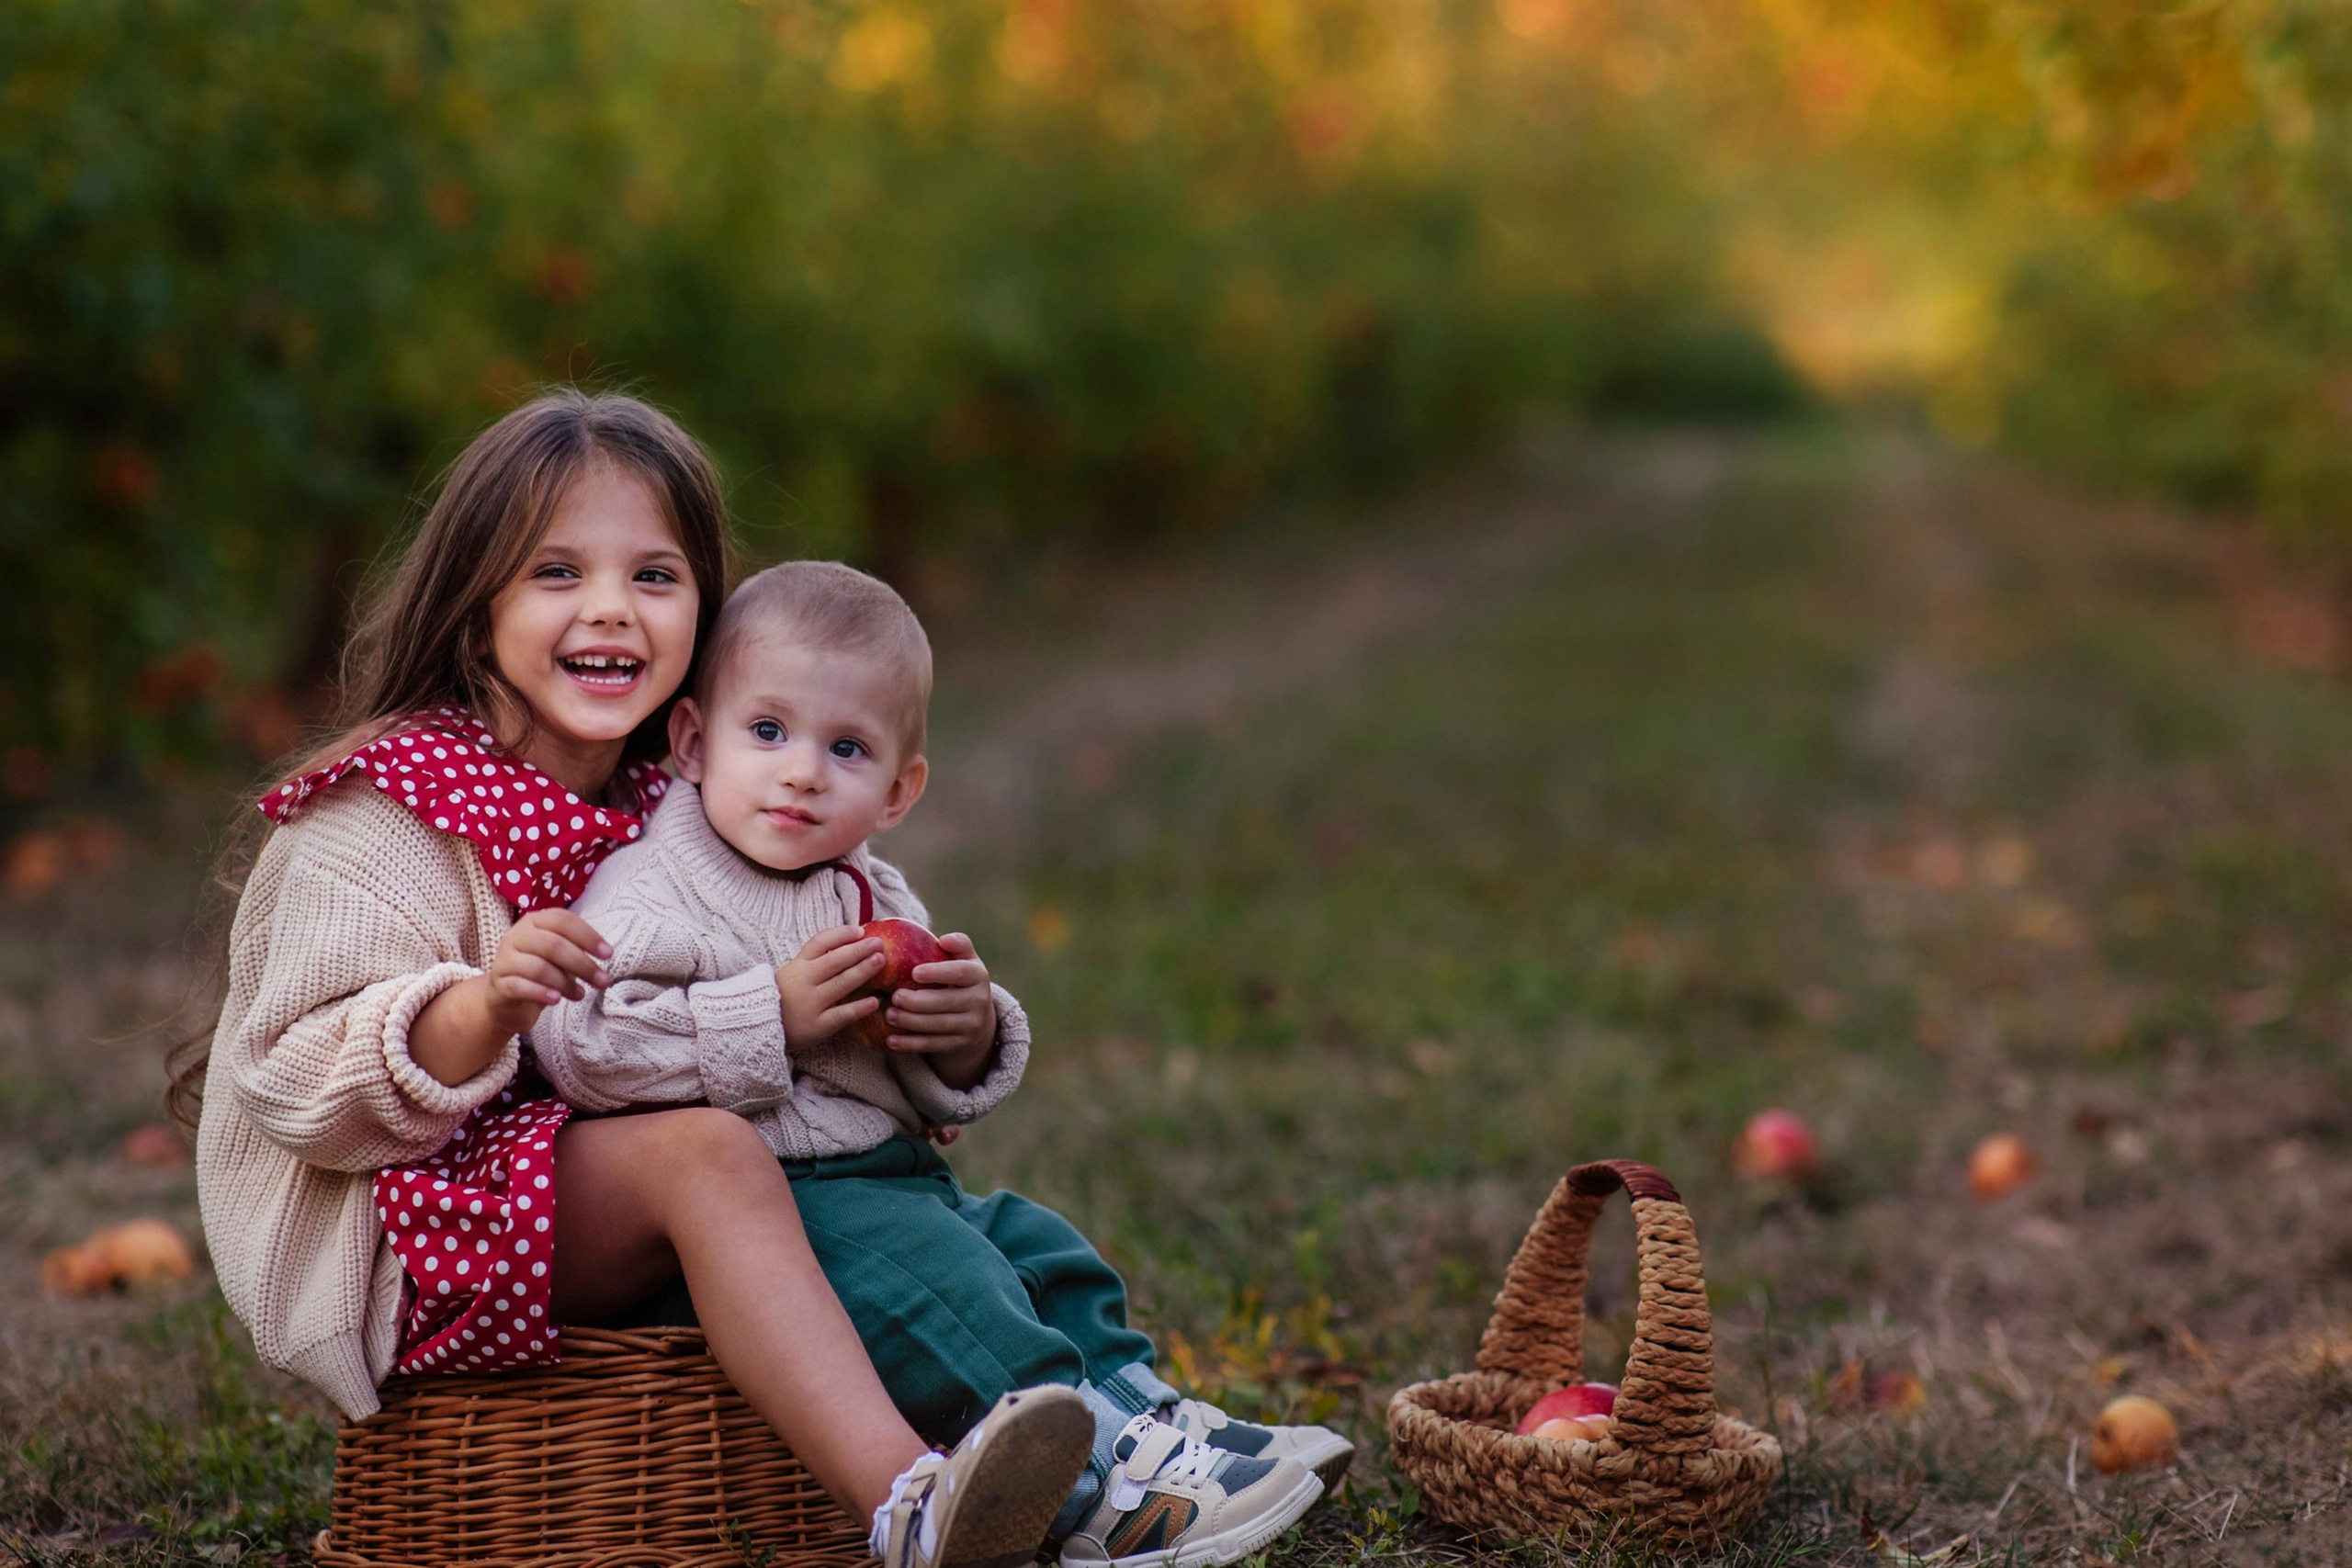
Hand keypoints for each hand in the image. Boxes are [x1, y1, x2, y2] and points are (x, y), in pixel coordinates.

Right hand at [411, 910, 609, 1087]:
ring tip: (581, 994)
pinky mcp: (498, 984)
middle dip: (583, 964)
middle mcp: (516, 936)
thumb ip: (576, 949)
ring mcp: (504, 959)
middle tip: (603, 981)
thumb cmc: (540, 971)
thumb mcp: (559, 956)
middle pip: (553, 945)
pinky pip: (520, 987)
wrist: (505, 999)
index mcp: (534, 921)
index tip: (608, 954)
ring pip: (538, 968)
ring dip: (565, 983)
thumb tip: (604, 954)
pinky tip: (557, 1000)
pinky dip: (541, 993)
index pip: (562, 920)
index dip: (588, 936)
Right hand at [776, 926, 885, 1048]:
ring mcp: (810, 1004)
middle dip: (858, 950)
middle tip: (879, 943)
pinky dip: (858, 1008)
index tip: (860, 931)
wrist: (760, 1027)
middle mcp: (803, 982)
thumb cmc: (785, 997)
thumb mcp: (793, 973)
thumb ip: (815, 960)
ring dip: (862, 971)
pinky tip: (875, 1001)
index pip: (820, 943)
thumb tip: (850, 942)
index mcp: (798, 966)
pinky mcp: (817, 1026)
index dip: (840, 935)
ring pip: (840, 984)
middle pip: (834, 961)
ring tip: (880, 961)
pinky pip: (841, 1015)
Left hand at [882, 933, 996, 1085]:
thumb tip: (944, 940)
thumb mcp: (965, 960)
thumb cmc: (961, 979)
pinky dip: (910, 1044)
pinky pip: (932, 1045)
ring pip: (937, 1026)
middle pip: (945, 1002)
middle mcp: (979, 1001)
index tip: (914, 972)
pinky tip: (891, 1040)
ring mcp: (971, 1026)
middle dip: (917, 1001)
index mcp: (979, 976)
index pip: (960, 973)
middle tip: (894, 996)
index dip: (938, 973)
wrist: (977, 1018)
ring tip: (888, 1014)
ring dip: (910, 1022)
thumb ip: (958, 945)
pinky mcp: (959, 1044)